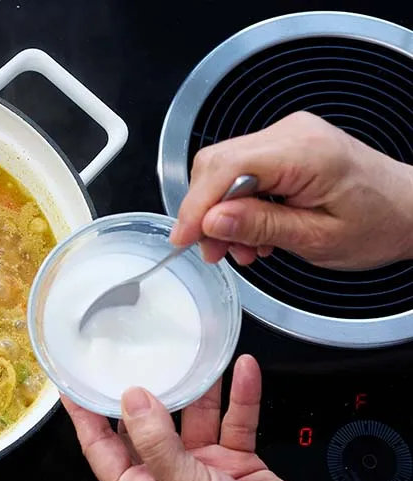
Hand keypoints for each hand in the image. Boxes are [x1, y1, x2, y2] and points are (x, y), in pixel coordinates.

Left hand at [62, 355, 329, 480]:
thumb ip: (156, 442)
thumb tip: (132, 399)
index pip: (99, 445)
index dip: (85, 414)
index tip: (73, 381)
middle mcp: (165, 476)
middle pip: (148, 424)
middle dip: (146, 391)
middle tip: (137, 352)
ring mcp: (201, 467)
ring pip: (195, 416)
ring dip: (199, 387)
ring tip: (195, 352)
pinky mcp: (235, 462)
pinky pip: (235, 421)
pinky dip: (240, 396)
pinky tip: (242, 370)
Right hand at [170, 111, 412, 269]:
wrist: (411, 210)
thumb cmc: (379, 224)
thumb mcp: (318, 239)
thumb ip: (261, 226)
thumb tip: (211, 221)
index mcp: (305, 152)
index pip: (228, 167)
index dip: (196, 204)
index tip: (184, 238)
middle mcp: (292, 134)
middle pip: (218, 164)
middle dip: (205, 212)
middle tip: (211, 252)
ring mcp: (287, 136)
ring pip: (225, 170)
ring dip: (221, 213)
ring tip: (239, 250)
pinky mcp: (285, 147)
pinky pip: (242, 171)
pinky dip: (237, 204)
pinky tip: (251, 233)